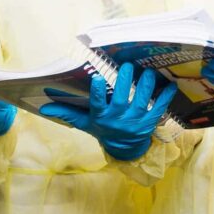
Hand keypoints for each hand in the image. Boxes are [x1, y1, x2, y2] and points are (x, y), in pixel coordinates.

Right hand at [39, 63, 176, 160]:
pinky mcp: (150, 122)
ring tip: (148, 71)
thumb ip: (67, 112)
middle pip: (122, 99)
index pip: (98, 104)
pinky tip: (170, 85)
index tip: (99, 77)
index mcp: (102, 117)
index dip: (99, 92)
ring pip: (143, 101)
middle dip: (126, 82)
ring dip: (146, 86)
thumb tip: (43, 107)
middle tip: (128, 65)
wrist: (124, 148)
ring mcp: (136, 121)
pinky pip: (160, 108)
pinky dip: (165, 97)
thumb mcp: (85, 122)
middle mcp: (119, 119)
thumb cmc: (103, 129)